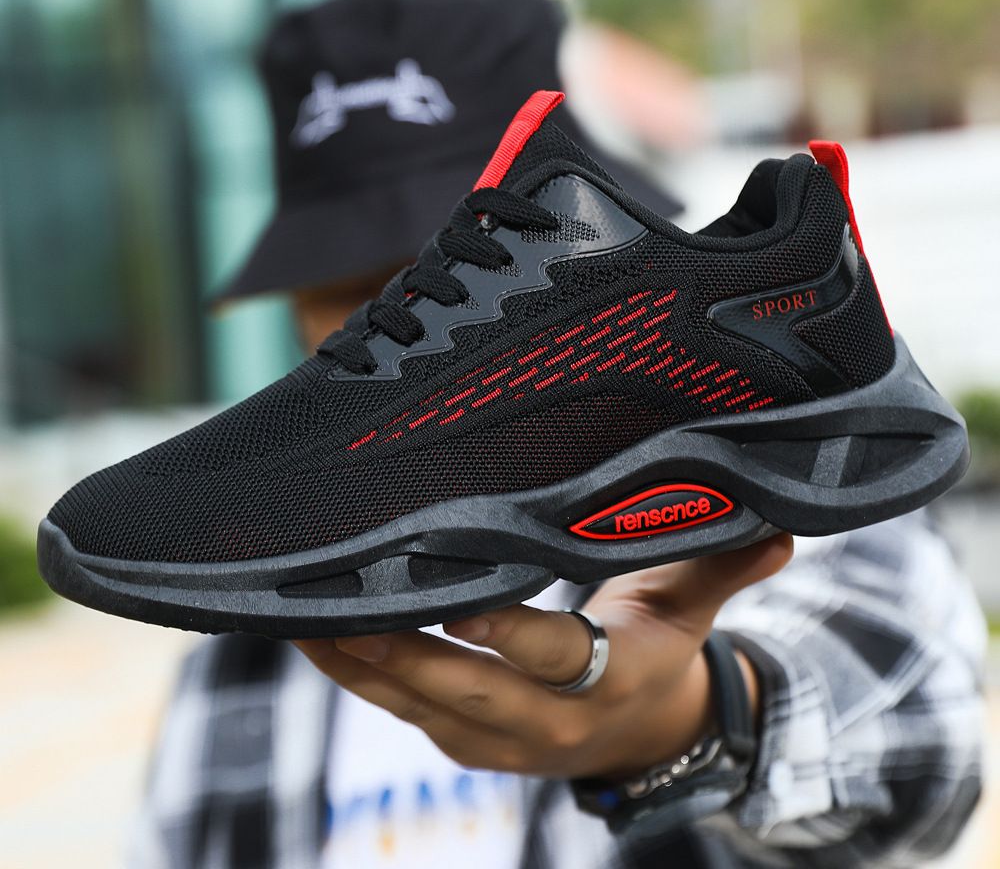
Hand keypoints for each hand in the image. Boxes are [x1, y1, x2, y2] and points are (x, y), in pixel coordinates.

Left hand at [296, 533, 791, 779]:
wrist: (644, 736)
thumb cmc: (660, 652)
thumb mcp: (690, 606)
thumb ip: (722, 563)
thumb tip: (780, 527)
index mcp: (609, 679)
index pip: (555, 655)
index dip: (510, 634)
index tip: (460, 599)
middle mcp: (548, 721)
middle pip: (466, 688)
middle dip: (400, 651)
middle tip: (340, 608)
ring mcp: (499, 740)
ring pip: (419, 706)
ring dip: (360, 665)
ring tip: (303, 618)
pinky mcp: (467, 741)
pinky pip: (404, 711)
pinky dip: (361, 677)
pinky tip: (316, 638)